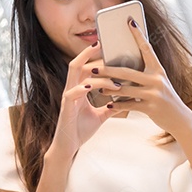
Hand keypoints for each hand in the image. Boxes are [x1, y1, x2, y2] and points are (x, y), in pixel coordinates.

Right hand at [51, 42, 122, 156]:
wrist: (69, 147)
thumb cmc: (81, 130)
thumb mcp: (100, 116)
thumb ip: (111, 107)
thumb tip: (126, 102)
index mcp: (79, 89)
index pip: (85, 67)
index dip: (93, 56)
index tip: (106, 46)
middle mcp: (72, 89)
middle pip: (77, 64)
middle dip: (89, 53)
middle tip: (103, 44)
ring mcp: (68, 97)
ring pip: (75, 74)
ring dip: (92, 71)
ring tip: (108, 68)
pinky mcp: (66, 108)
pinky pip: (71, 93)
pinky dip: (82, 88)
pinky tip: (91, 86)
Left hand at [99, 17, 191, 137]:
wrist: (180, 119)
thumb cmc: (164, 98)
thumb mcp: (158, 82)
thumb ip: (145, 73)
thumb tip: (124, 65)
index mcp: (158, 69)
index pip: (147, 48)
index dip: (138, 35)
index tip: (129, 22)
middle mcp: (157, 79)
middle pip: (127, 72)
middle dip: (108, 70)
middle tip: (94, 68)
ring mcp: (154, 94)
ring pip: (125, 89)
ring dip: (109, 89)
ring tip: (98, 88)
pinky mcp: (151, 108)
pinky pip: (129, 105)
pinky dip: (117, 105)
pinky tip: (109, 105)